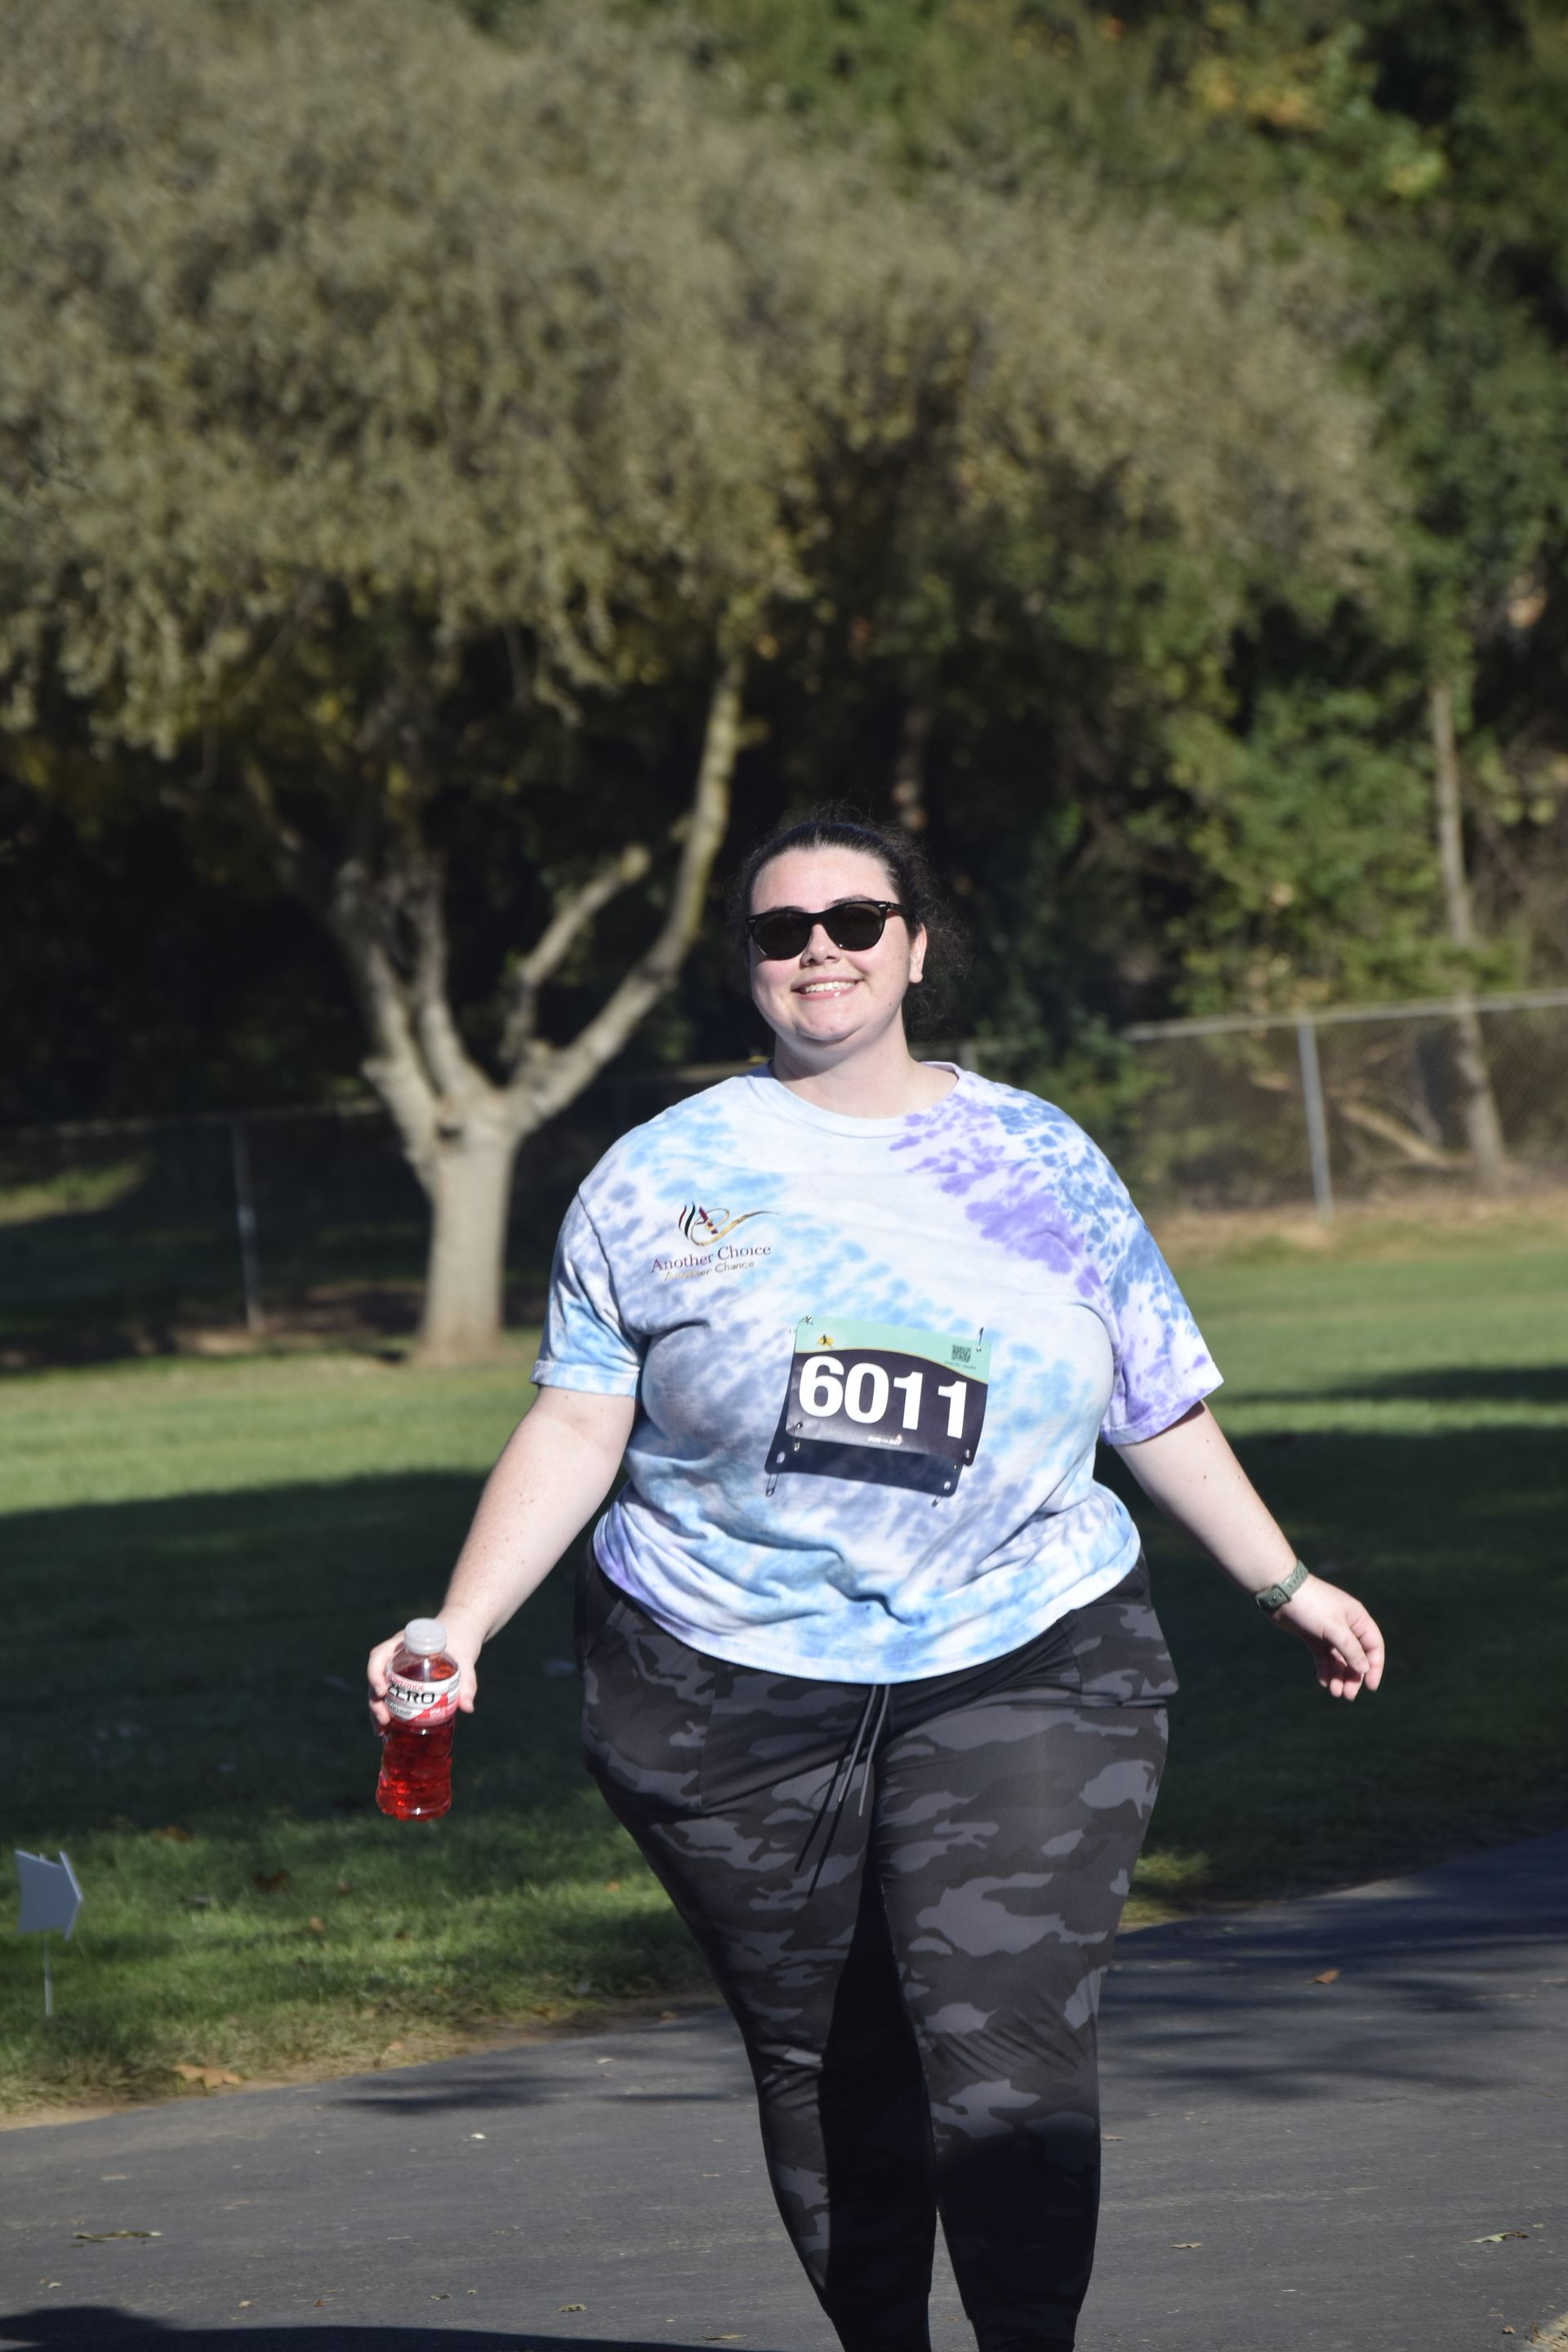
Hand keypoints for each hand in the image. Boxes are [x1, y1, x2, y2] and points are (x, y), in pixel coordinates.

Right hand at [365, 1618, 481, 1729]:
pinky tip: (387, 1730)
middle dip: (375, 1700)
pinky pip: (389, 1694)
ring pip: (379, 1688)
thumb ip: (467, 1681)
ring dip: (376, 1709)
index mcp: (405, 1642)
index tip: (382, 1691)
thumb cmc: (461, 1640)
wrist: (462, 1632)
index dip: (375, 1673)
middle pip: (376, 1676)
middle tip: (384, 1720)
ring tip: (380, 1732)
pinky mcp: (403, 1679)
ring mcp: (397, 1667)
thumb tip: (467, 1708)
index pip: (380, 1654)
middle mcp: (396, 1654)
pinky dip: (387, 1710)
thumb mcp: (466, 1658)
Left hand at [1270, 1575, 1384, 1700]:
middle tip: (1348, 1696)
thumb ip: (1351, 1649)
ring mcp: (1328, 1631)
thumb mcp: (1334, 1628)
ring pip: (1339, 1659)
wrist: (1280, 1592)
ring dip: (1338, 1676)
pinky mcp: (1313, 1635)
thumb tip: (1364, 1668)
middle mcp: (1346, 1626)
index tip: (1370, 1687)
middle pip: (1355, 1656)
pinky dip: (1324, 1669)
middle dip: (1353, 1676)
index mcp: (1357, 1619)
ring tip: (1334, 1692)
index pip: (1373, 1646)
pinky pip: (1323, 1657)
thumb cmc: (1311, 1605)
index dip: (1374, 1667)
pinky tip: (1322, 1681)